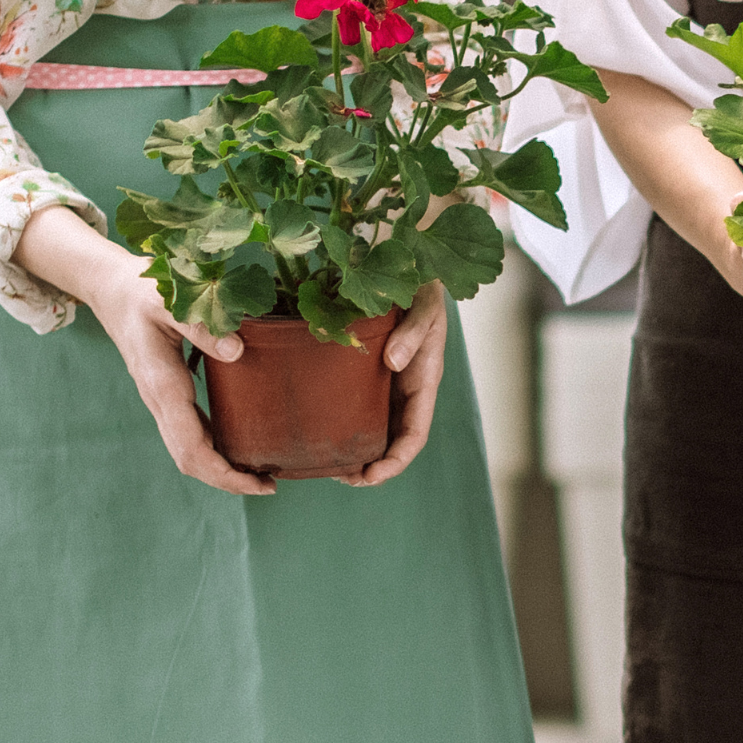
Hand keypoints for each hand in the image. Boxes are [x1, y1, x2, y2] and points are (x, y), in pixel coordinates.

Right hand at [22, 208, 272, 496]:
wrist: (111, 289)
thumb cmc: (141, 291)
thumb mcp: (169, 301)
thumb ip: (200, 325)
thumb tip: (237, 352)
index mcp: (162, 387)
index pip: (192, 448)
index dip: (225, 473)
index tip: (260, 483)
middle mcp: (159, 402)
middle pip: (190, 461)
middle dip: (228, 480)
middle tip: (270, 486)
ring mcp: (162, 402)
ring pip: (188, 452)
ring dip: (222, 469)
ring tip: (262, 474)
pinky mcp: (168, 396)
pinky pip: (191, 434)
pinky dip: (215, 449)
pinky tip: (241, 445)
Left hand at [344, 278, 452, 486]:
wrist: (408, 265)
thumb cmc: (421, 287)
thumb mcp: (424, 306)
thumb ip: (412, 332)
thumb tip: (394, 362)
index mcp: (423, 382)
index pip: (414, 435)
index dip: (396, 461)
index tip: (372, 475)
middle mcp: (404, 390)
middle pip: (392, 442)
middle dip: (371, 467)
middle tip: (340, 476)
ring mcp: (386, 383)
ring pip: (374, 429)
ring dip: (355, 452)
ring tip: (326, 465)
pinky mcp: (366, 373)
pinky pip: (356, 405)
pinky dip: (342, 424)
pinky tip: (319, 430)